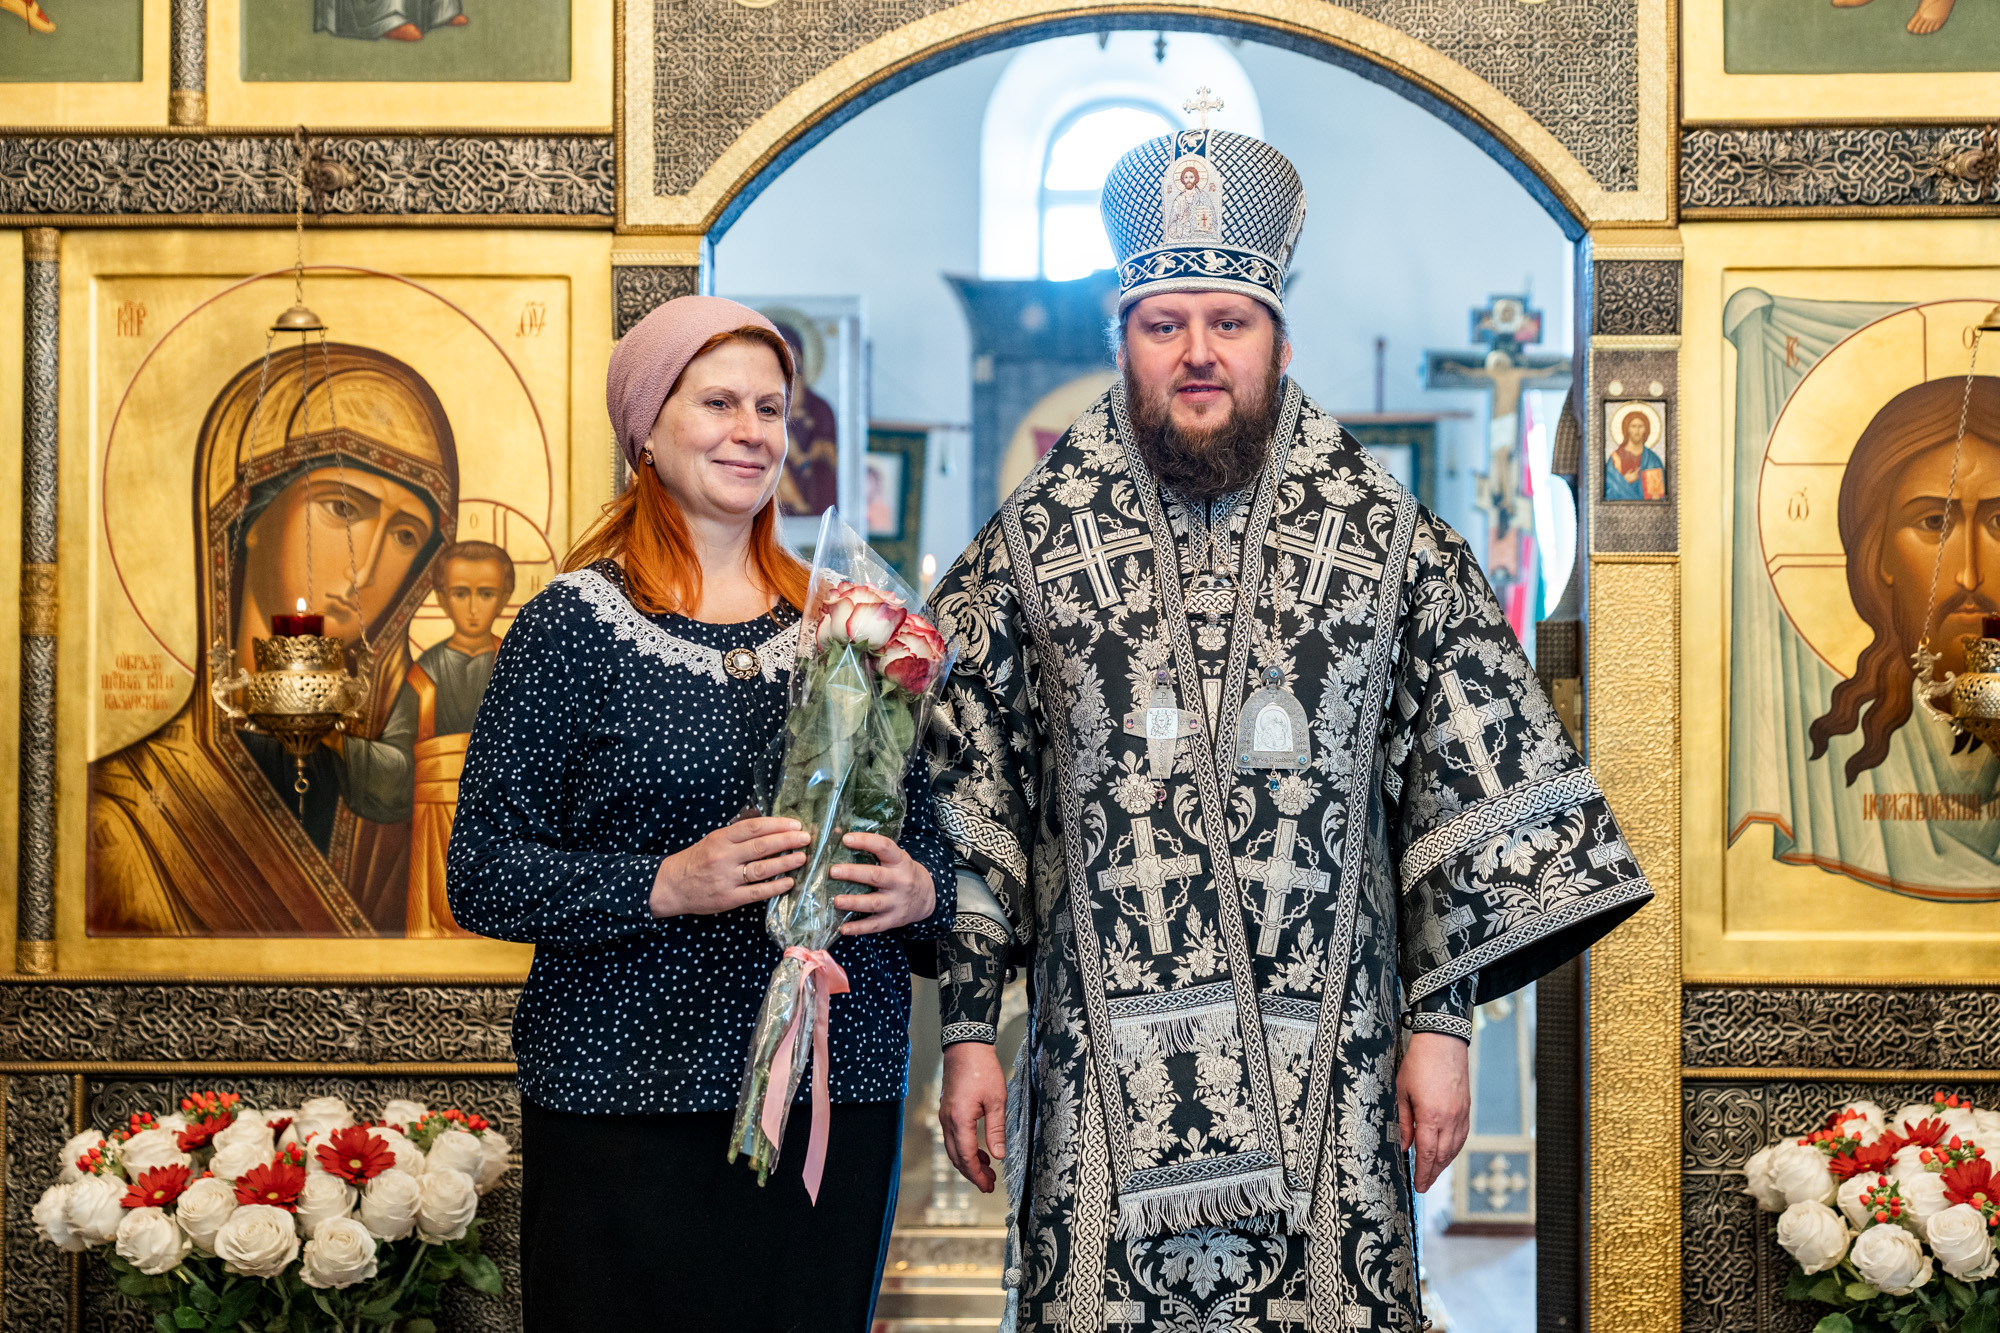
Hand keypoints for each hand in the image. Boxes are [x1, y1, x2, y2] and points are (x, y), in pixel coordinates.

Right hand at [650, 817, 808, 917]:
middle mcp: (724, 857)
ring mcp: (727, 878)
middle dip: (787, 841)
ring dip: (785, 863)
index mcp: (721, 838)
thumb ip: (738, 835)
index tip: (796, 824)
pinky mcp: (729, 898)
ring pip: (761, 869)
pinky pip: (756, 892)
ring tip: (802, 858)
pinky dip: (775, 887)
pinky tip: (789, 882)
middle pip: (761, 847)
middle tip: (806, 839)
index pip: (754, 828)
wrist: (672, 885)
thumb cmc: (697, 859)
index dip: (777, 825)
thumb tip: (770, 827)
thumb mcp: (714, 839)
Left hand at [830, 831, 935, 934]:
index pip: (884, 847)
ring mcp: (897, 902)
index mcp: (899, 861)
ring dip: (853, 902)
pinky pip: (875, 925)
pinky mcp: (894, 920)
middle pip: (876, 876)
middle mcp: (900, 881)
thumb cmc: (902, 872)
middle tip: (833, 871)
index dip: (865, 841)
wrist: (926, 897)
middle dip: (853, 873)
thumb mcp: (895, 857)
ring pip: (874, 903)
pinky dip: (858, 928)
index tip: (846, 839)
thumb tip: (839, 833)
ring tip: (836, 901)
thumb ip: (873, 849)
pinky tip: (843, 928)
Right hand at [940, 1042, 1007, 1192]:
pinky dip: (964, 1149)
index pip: (966, 1157)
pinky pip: (953, 1137)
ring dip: (968, 1162)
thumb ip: (996, 1130)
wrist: (966, 1046)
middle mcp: (948, 1121)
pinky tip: (978, 1151)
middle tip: (988, 1184)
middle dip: (972, 1174)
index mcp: (959, 1120)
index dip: (977, 1175)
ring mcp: (945, 1115)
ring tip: (986, 1170)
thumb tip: (999, 1156)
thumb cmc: (981, 1069)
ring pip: (953, 1148)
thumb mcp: (996, 1101)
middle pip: (956, 1157)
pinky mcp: (947, 1110)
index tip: (988, 1186)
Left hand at [1397, 1030, 1470, 1193]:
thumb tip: (1403, 1145)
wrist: (1443, 1042)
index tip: (1419, 1186)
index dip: (1423, 1172)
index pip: (1427, 1153)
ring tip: (1433, 1172)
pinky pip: (1462, 1136)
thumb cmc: (1419, 1063)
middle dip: (1433, 1173)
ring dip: (1444, 1163)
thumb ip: (1402, 1121)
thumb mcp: (1402, 1092)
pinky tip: (1447, 1153)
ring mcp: (1461, 1114)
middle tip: (1424, 1185)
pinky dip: (1454, 1148)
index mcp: (1431, 1116)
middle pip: (1443, 1155)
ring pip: (1455, 1148)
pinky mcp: (1466, 1108)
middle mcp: (1450, 1119)